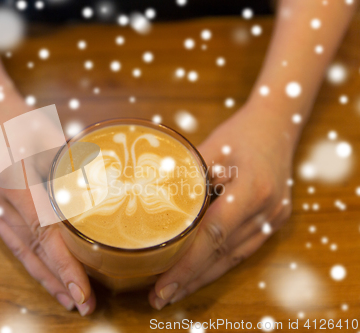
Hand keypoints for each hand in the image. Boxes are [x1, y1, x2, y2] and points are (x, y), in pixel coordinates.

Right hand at [0, 101, 95, 315]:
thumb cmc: (23, 120)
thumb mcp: (51, 137)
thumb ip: (74, 168)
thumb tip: (107, 196)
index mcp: (12, 181)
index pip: (43, 233)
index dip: (64, 265)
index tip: (83, 290)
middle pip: (32, 250)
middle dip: (58, 280)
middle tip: (84, 304)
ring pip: (21, 251)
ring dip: (45, 278)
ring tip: (69, 299)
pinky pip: (14, 242)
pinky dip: (33, 262)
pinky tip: (48, 276)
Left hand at [149, 104, 294, 308]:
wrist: (279, 124)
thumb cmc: (240, 133)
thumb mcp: (210, 147)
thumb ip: (184, 174)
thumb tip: (147, 196)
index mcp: (251, 188)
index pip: (214, 235)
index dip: (188, 263)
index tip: (164, 283)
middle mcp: (268, 209)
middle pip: (224, 254)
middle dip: (191, 279)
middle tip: (160, 297)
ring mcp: (275, 217)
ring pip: (235, 257)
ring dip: (204, 277)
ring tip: (175, 292)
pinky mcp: (275, 220)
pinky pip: (244, 248)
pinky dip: (220, 264)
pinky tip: (200, 275)